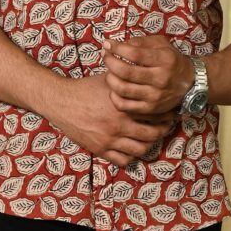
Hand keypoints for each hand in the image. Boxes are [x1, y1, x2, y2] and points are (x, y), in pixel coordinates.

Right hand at [46, 73, 175, 165]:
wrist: (61, 102)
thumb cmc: (85, 88)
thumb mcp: (109, 80)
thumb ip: (127, 79)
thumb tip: (143, 70)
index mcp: (124, 107)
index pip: (155, 114)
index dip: (166, 114)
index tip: (168, 113)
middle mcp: (119, 125)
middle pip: (153, 135)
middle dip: (162, 131)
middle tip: (163, 127)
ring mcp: (109, 140)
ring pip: (140, 149)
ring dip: (148, 145)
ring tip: (149, 138)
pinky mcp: (100, 149)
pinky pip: (123, 160)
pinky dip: (131, 156)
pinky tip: (131, 148)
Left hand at [102, 35, 193, 114]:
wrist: (189, 83)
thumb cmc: (170, 60)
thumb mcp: (161, 44)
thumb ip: (141, 42)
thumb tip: (117, 44)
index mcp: (165, 60)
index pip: (135, 54)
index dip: (117, 48)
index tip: (107, 44)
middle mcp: (161, 79)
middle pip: (125, 72)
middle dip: (110, 61)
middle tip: (105, 56)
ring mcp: (155, 97)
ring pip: (122, 89)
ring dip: (109, 78)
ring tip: (109, 71)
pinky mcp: (150, 109)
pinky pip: (124, 106)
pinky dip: (114, 96)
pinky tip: (114, 88)